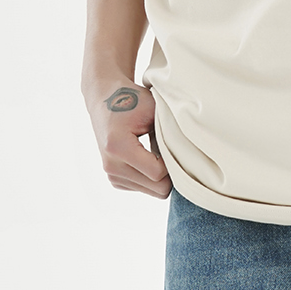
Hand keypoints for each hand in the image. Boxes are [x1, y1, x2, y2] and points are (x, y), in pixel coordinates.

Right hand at [85, 76, 172, 198]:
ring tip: (159, 151)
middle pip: (156, 188)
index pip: (157, 173)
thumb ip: (167, 136)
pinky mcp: (114, 178)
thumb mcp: (153, 111)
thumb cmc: (132, 100)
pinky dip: (151, 176)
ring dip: (160, 175)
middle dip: (170, 173)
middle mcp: (111, 165)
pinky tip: (149, 156)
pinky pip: (143, 188)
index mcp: (118, 147)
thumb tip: (185, 159)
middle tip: (173, 150)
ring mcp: (111, 174)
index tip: (177, 146)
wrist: (105, 98)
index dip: (174, 163)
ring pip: (152, 191)